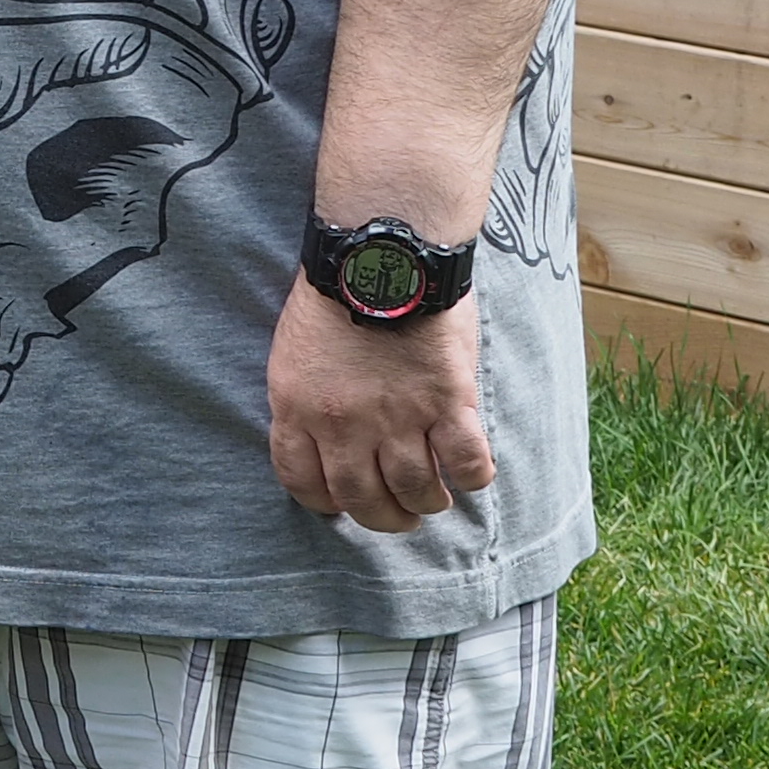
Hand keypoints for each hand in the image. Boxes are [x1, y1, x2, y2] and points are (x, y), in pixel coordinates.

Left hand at [265, 281, 494, 532]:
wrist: (383, 251)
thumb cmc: (336, 290)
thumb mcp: (295, 351)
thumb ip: (307, 398)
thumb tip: (324, 439)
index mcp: (296, 407)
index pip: (301, 481)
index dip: (323, 502)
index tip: (339, 505)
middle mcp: (344, 422)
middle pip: (361, 498)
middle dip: (381, 518)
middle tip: (399, 517)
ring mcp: (397, 415)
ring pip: (415, 489)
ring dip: (427, 503)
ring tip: (434, 500)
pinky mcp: (448, 401)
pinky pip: (466, 462)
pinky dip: (474, 477)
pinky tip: (473, 475)